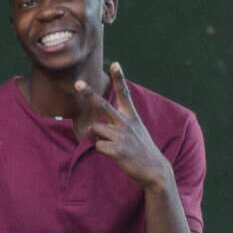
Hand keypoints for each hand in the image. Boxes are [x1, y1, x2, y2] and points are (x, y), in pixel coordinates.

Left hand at [73, 65, 169, 191]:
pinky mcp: (117, 150)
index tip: (115, 64)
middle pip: (103, 105)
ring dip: (97, 136)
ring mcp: (121, 136)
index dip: (119, 78)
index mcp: (132, 116)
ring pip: (95, 129)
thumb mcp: (136, 129)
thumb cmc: (141, 148)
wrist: (154, 169)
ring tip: (111, 143)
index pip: (124, 93)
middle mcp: (126, 123)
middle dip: (89, 94)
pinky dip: (101, 149)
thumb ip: (121, 121)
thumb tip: (99, 122)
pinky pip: (98, 146)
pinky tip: (112, 153)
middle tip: (78, 83)